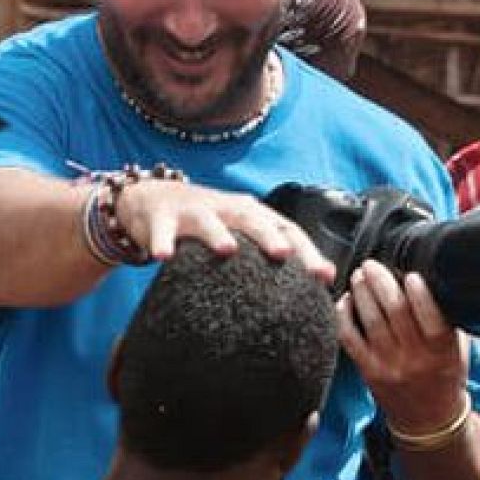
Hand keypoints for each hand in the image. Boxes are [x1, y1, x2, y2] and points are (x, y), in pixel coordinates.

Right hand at [117, 180, 335, 281]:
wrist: (154, 199)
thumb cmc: (210, 223)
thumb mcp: (244, 233)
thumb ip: (276, 253)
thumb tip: (325, 280)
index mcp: (253, 214)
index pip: (286, 229)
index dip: (306, 251)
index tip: (323, 277)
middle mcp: (227, 209)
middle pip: (252, 219)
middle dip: (268, 236)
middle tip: (283, 254)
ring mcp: (194, 211)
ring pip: (208, 220)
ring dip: (218, 233)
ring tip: (227, 249)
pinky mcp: (161, 219)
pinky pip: (161, 232)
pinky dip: (161, 242)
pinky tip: (162, 258)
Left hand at [337, 260, 469, 430]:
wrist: (429, 420)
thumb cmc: (445, 378)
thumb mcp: (459, 349)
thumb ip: (448, 319)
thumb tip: (434, 281)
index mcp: (442, 350)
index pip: (431, 317)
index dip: (419, 293)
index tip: (411, 273)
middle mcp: (415, 358)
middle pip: (395, 311)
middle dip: (381, 282)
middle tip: (372, 264)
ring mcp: (389, 365)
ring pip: (371, 320)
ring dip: (362, 293)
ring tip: (359, 276)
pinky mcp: (368, 371)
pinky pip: (350, 338)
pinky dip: (345, 316)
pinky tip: (346, 301)